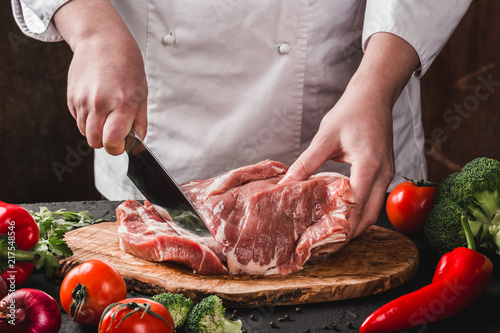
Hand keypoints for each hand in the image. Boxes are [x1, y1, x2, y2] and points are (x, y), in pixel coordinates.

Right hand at [54, 0, 147, 154]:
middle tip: (114, 131)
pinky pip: (78, 119)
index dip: (117, 148)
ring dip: (95, 130)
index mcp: (121, 104)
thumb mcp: (141, 93)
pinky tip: (96, 104)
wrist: (102, 41)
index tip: (121, 144)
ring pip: (84, 132)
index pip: (112, 141)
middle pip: (95, 141)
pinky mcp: (71, 97)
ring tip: (107, 114)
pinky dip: (87, 119)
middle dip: (105, 142)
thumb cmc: (127, 67)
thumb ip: (139, 121)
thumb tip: (135, 142)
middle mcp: (99, 104)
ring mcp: (82, 101)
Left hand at [281, 86, 394, 239]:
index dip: (337, 225)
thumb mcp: (325, 137)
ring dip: (355, 225)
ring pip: (373, 211)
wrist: (375, 95)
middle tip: (324, 246)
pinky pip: (374, 199)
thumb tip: (286, 185)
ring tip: (331, 235)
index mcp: (369, 166)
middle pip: (368, 216)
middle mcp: (383, 175)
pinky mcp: (384, 171)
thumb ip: (306, 163)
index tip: (318, 239)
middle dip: (348, 234)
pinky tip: (341, 214)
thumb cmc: (351, 111)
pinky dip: (360, 212)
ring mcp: (387, 174)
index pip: (355, 206)